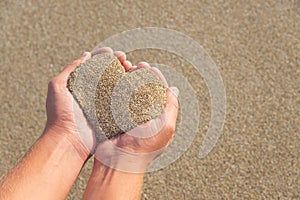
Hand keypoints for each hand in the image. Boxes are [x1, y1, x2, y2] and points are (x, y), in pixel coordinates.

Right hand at [91, 49, 179, 172]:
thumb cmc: (144, 147)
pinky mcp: (114, 116)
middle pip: (143, 88)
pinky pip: (116, 98)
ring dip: (127, 78)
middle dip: (141, 75)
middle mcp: (143, 114)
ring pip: (129, 91)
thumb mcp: (165, 128)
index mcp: (158, 116)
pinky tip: (113, 79)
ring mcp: (128, 115)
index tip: (148, 67)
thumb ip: (171, 108)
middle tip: (135, 66)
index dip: (154, 77)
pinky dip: (115, 87)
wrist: (118, 161)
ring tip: (124, 68)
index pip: (158, 91)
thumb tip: (173, 90)